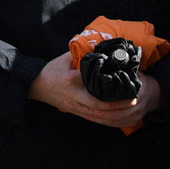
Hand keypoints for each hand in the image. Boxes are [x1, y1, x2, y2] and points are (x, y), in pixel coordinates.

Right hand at [28, 52, 161, 127]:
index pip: (93, 87)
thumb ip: (84, 54)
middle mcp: (74, 97)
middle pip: (99, 107)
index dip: (110, 90)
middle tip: (133, 101)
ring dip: (115, 116)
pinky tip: (119, 117)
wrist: (35, 85)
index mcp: (72, 81)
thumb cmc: (51, 70)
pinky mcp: (76, 112)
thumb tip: (102, 48)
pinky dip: (108, 120)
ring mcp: (75, 107)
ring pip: (98, 117)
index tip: (125, 85)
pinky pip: (94, 119)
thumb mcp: (66, 58)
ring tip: (130, 110)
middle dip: (117, 107)